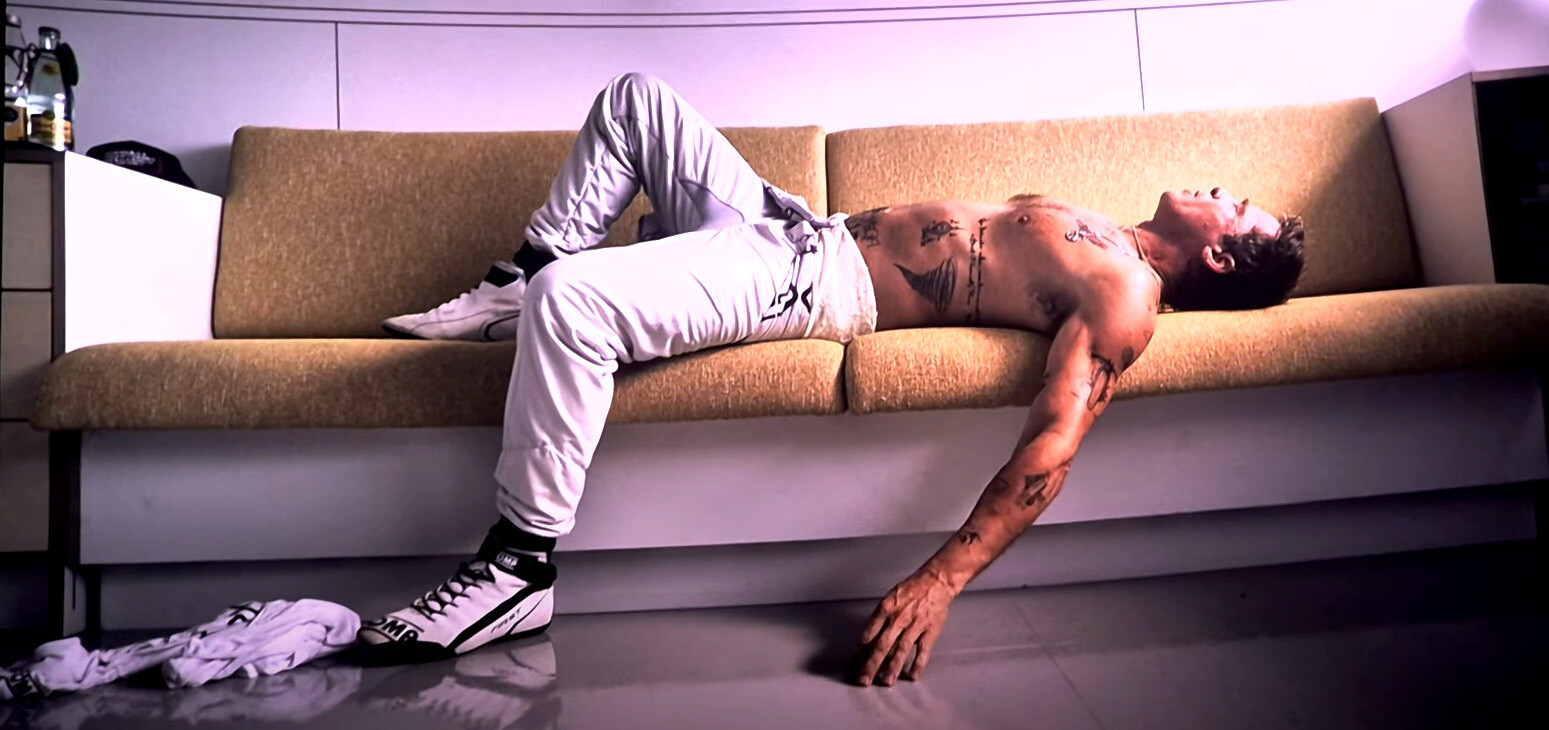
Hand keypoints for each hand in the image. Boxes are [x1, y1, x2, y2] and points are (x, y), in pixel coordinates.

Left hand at [849, 570, 955, 685]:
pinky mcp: (929, 631)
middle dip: (871, 664)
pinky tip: (912, 676)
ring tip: (885, 681)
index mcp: (885, 608)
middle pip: (881, 645)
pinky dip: (917, 664)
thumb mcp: (889, 597)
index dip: (859, 651)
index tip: (853, 664)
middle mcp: (898, 618)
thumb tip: (867, 638)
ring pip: (901, 650)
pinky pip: (922, 651)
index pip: (868, 634)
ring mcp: (914, 625)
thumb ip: (879, 618)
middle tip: (863, 679)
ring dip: (892, 668)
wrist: (936, 581)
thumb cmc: (912, 589)